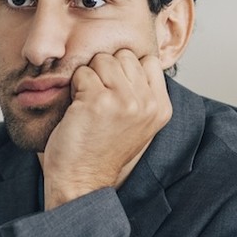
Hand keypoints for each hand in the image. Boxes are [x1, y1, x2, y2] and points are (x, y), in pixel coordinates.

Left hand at [41, 49, 170, 208]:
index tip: (115, 93)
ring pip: (103, 59)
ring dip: (90, 77)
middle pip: (125, 55)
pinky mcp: (98, 101)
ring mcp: (124, 102)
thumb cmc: (102, 150)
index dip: (126, 71)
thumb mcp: (137, 123)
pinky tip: (78, 109)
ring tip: (88, 103)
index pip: (148, 60)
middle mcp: (147, 104)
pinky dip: (74, 87)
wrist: (82, 180)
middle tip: (99, 99)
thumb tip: (134, 58)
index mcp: (161, 108)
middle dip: (107, 71)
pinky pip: (82, 73)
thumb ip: (142, 92)